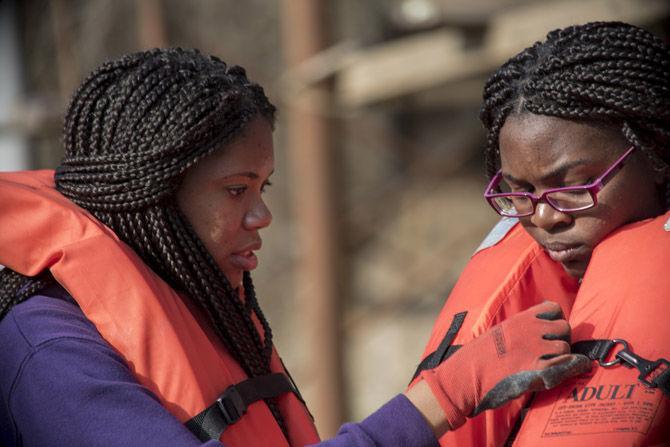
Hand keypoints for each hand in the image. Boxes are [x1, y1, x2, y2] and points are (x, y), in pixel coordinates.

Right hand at [410, 301, 590, 433]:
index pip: (553, 308)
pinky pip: (566, 364)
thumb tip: (534, 328)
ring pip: (565, 346)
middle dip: (561, 338)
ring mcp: (535, 350)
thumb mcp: (498, 333)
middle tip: (552, 350)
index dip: (555, 319)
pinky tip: (579, 366)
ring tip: (552, 363)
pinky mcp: (538, 370)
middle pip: (564, 327)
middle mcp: (531, 330)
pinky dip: (574, 366)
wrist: (466, 376)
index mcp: (520, 319)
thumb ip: (519, 329)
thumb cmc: (477, 357)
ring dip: (562, 355)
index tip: (550, 330)